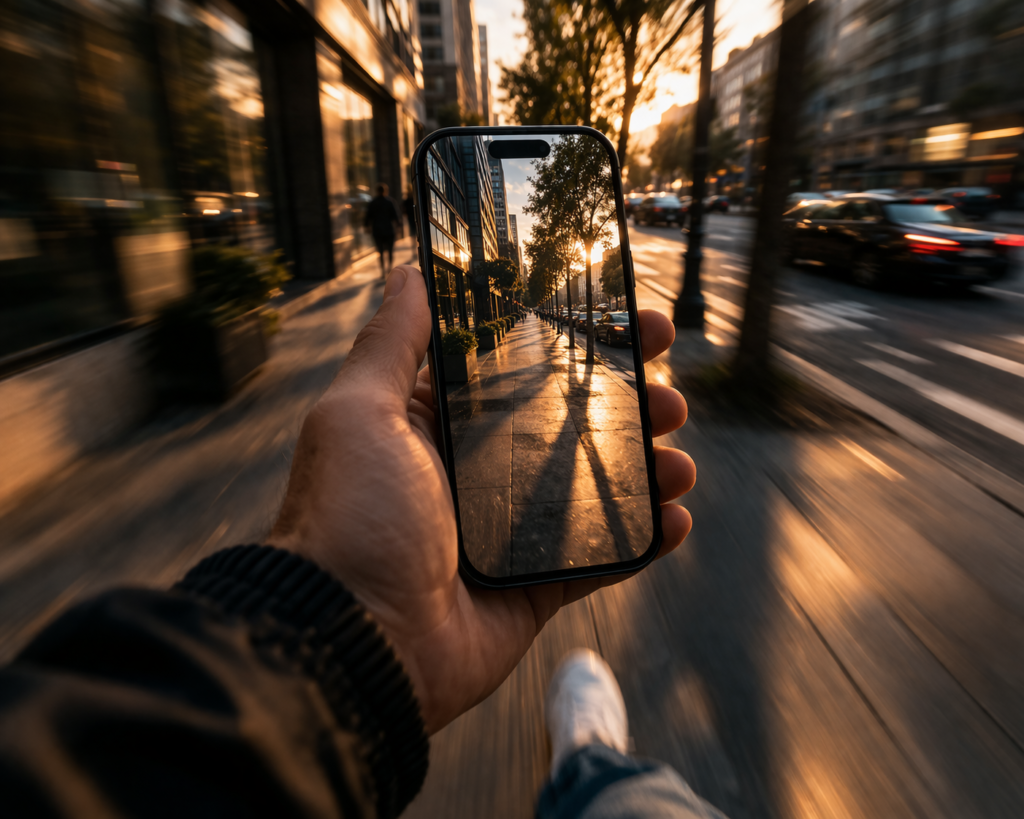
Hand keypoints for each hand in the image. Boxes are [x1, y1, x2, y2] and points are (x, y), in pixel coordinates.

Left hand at [267, 266, 694, 733]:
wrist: (353, 642)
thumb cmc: (349, 518)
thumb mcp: (360, 413)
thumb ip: (391, 344)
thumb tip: (408, 271)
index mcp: (439, 426)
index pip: (521, 368)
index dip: (574, 342)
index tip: (626, 318)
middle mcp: (478, 474)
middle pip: (570, 425)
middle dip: (627, 402)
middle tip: (668, 393)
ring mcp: (511, 533)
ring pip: (597, 488)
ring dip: (647, 468)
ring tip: (678, 459)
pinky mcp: (536, 589)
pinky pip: (603, 559)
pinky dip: (644, 539)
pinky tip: (676, 518)